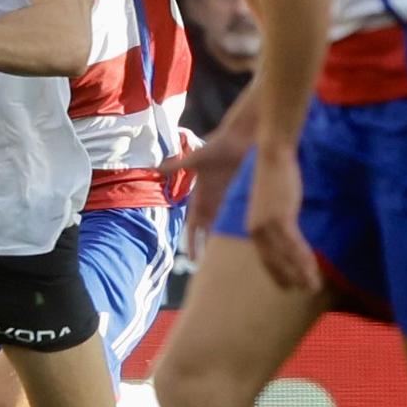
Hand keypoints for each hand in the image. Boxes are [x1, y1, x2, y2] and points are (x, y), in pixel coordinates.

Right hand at [160, 125, 246, 252]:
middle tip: (212, 270)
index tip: (194, 261)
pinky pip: (245, 218)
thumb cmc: (220, 145)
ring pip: (227, 228)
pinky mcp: (246, 195)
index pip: (195, 227)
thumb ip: (176, 166)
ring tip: (231, 262)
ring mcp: (231, 199)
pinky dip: (246, 230)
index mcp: (202, 197)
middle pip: (211, 233)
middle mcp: (216, 201)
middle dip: (209, 250)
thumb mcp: (196, 158)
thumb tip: (152, 168)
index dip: (194, 244)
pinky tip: (253, 245)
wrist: (244, 136)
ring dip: (227, 243)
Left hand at [243, 145, 320, 292]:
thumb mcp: (270, 204)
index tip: (289, 286)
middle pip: (274, 262)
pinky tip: (315, 267)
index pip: (265, 258)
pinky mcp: (280, 217)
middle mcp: (256, 230)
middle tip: (305, 290)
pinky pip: (294, 244)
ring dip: (301, 272)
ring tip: (314, 285)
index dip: (277, 274)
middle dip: (290, 278)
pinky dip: (304, 257)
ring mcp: (268, 225)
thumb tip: (286, 232)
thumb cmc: (273, 178)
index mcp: (252, 227)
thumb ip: (275, 221)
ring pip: (286, 256)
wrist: (272, 157)